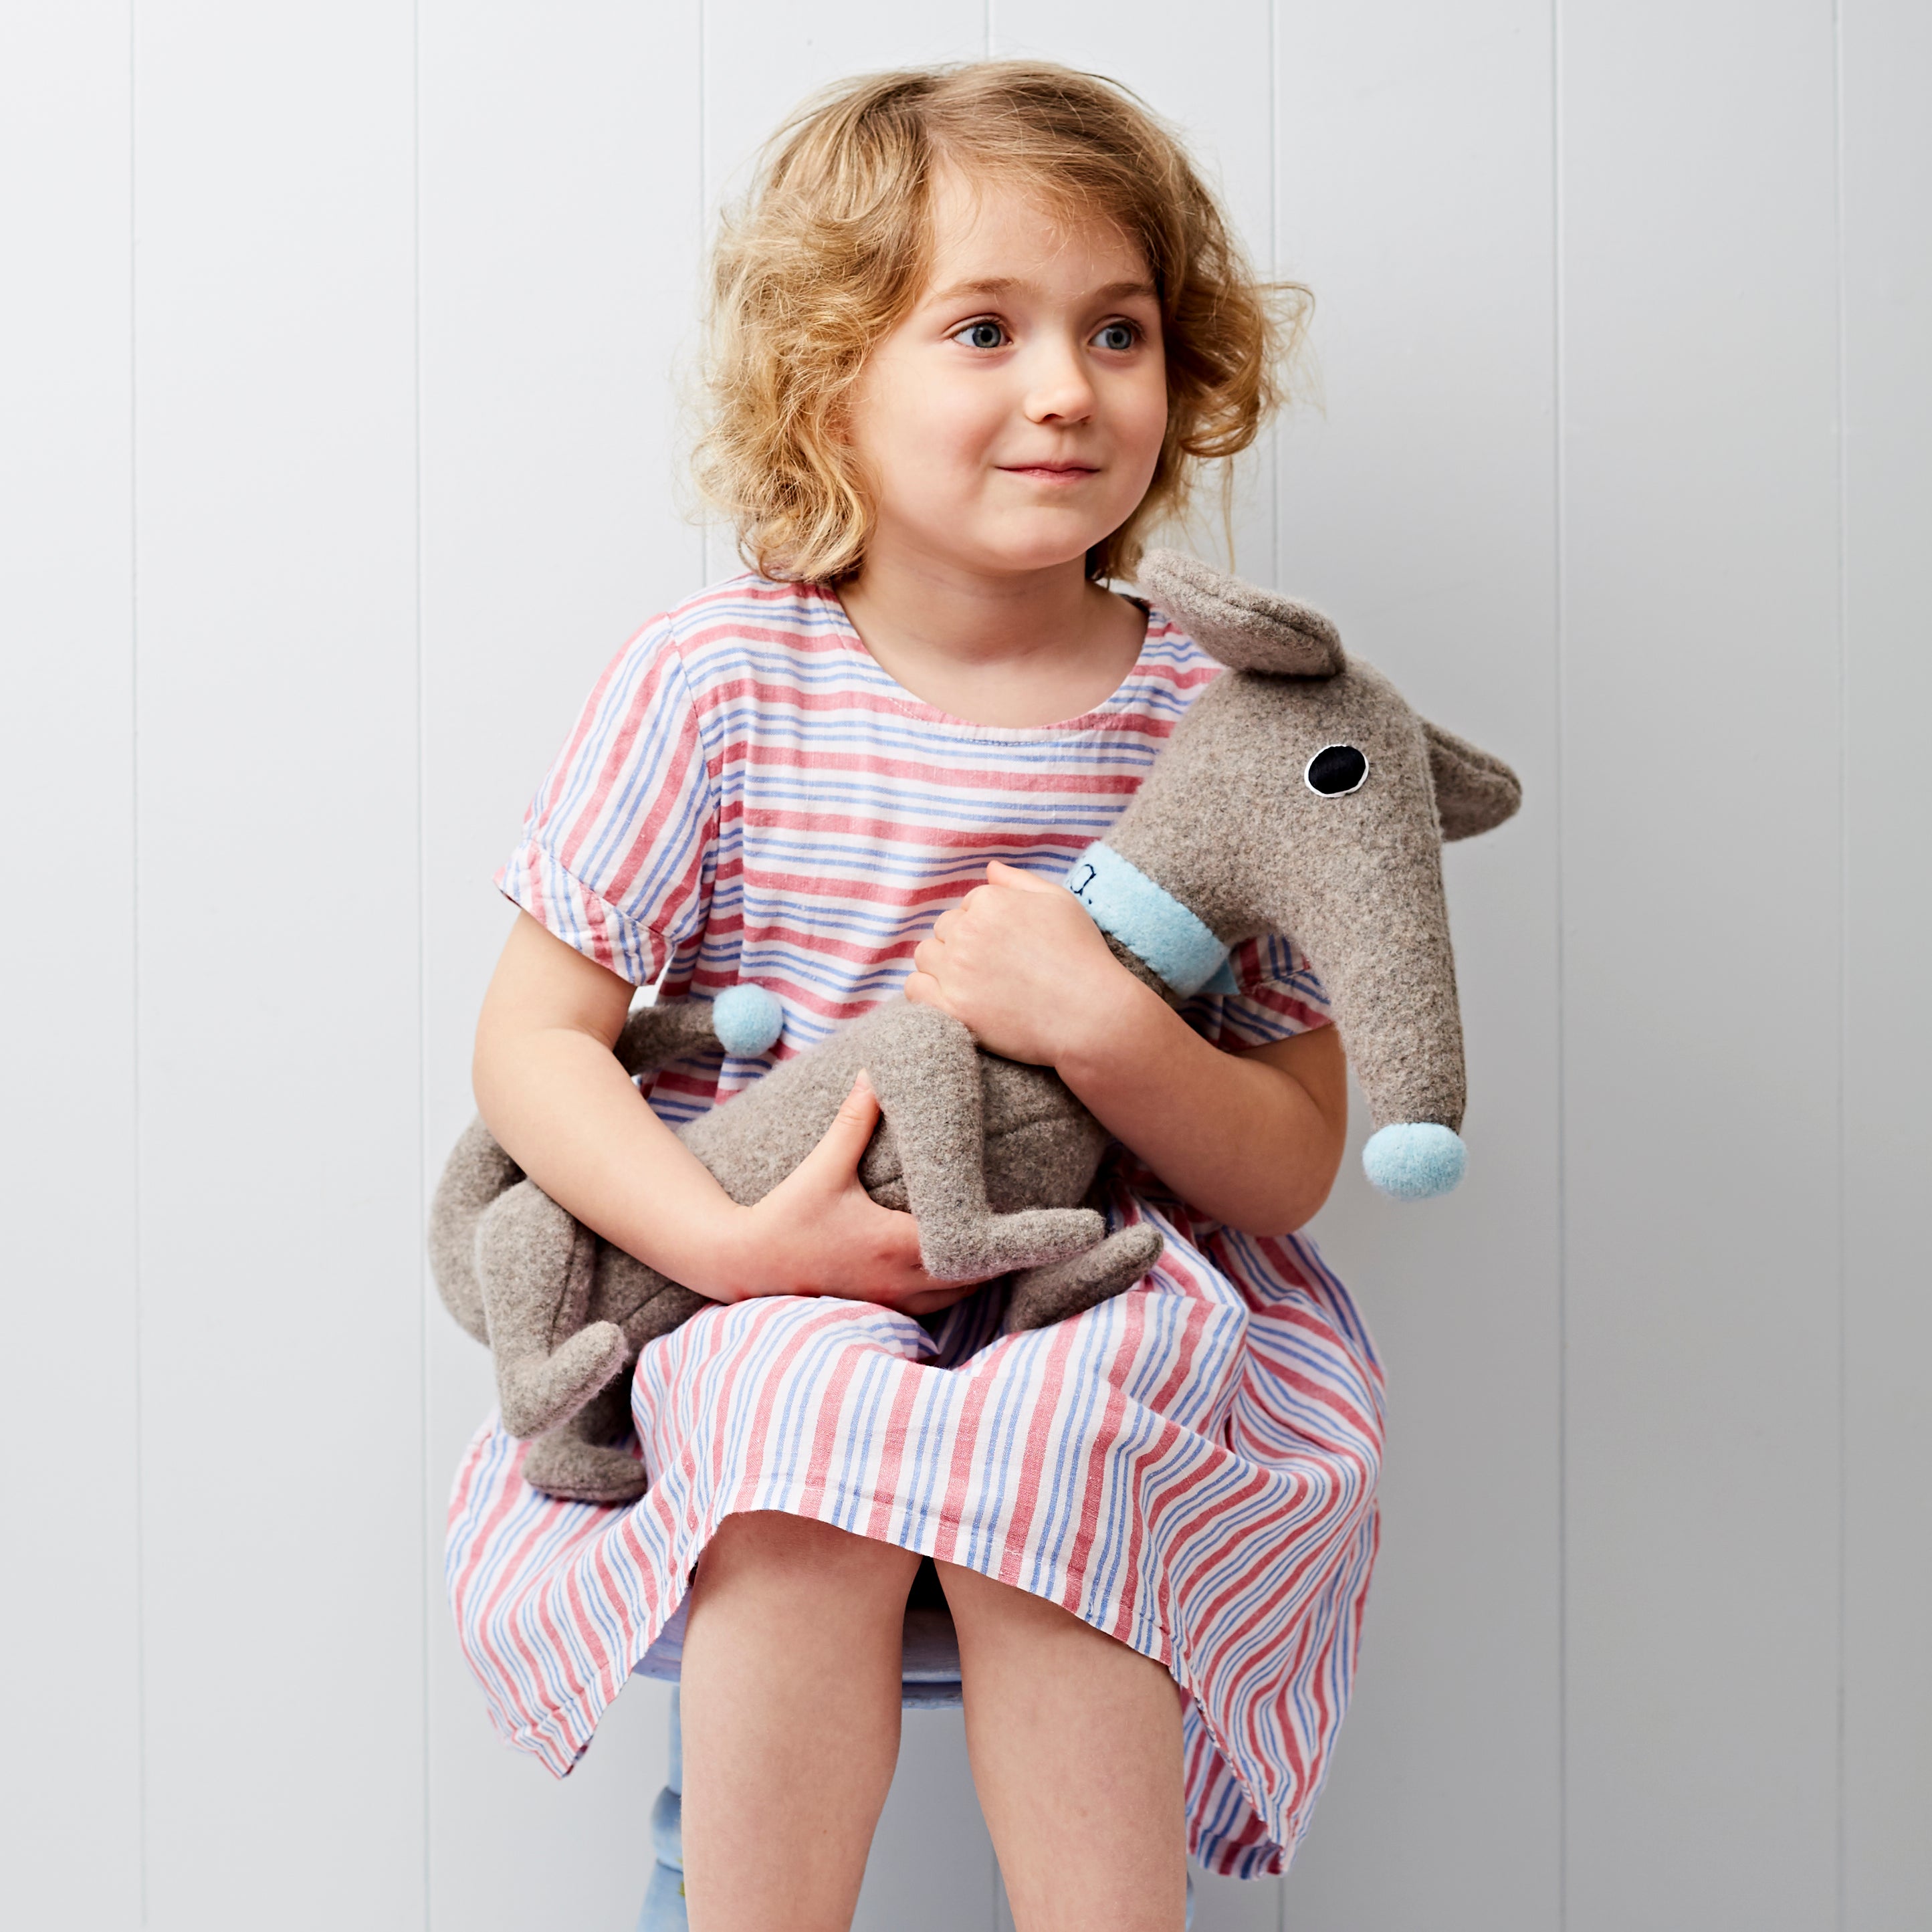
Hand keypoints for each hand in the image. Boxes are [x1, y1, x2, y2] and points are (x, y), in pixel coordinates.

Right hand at [724, 1072, 985, 1316]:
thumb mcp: (822, 1167)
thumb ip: (853, 1122)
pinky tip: (947, 1267)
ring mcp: (888, 1301)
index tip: (1025, 1220)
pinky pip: (929, 1309)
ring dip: (971, 1275)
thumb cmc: (785, 1215)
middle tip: (1010, 1225)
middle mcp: (900, 1280)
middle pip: (973, 1279)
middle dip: (994, 1256)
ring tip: (985, 1243)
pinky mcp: (875, 1310)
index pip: (967, 1248)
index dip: (999, 1237)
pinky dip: (946, 1291)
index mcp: (896, 1244)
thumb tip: (873, 1074)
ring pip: (953, 1298)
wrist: (743, 1262)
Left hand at [904, 860, 1140, 1066]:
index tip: (1008, 947)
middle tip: (994, 968)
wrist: (1092, 1016)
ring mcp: (957, 971)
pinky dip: (926, 992)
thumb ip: (1018, 881)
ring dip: (942, 965)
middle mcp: (967, 932)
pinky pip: (915, 990)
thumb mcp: (1060, 902)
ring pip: (925, 956)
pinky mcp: (952, 1008)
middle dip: (964, 944)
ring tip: (974, 983)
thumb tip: (988, 868)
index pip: (967, 905)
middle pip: (944, 929)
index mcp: (990, 902)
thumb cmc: (1082, 956)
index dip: (986, 925)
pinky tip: (950, 999)